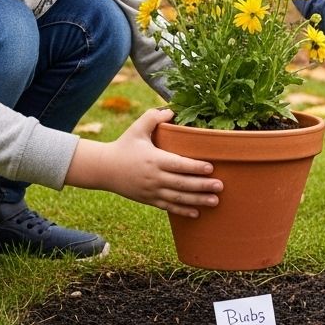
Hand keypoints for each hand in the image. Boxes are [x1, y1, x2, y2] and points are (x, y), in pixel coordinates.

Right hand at [65, 108, 221, 217]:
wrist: (103, 168)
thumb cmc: (124, 146)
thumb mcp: (137, 129)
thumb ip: (153, 117)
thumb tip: (171, 110)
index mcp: (154, 159)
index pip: (178, 164)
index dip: (195, 167)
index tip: (211, 168)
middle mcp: (154, 177)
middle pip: (182, 184)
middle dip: (202, 186)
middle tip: (220, 186)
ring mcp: (151, 190)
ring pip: (178, 198)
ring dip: (197, 200)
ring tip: (215, 201)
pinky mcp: (148, 199)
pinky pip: (168, 207)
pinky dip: (182, 211)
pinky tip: (197, 213)